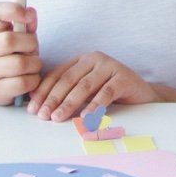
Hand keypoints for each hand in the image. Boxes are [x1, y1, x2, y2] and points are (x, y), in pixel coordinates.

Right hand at [0, 3, 42, 104]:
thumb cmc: (11, 58)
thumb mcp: (20, 40)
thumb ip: (27, 26)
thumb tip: (31, 11)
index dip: (11, 9)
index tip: (27, 14)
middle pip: (9, 40)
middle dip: (30, 44)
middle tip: (32, 50)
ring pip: (20, 64)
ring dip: (34, 64)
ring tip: (31, 66)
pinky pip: (23, 83)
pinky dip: (33, 81)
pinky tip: (29, 79)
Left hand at [26, 52, 157, 120]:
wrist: (142, 95)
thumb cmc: (110, 94)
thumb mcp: (85, 91)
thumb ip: (66, 92)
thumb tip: (35, 101)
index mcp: (82, 60)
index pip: (58, 74)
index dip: (43, 91)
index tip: (33, 109)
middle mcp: (95, 59)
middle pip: (69, 79)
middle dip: (53, 98)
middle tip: (43, 115)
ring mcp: (111, 66)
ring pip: (85, 86)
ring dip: (69, 103)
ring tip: (58, 117)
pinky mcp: (124, 77)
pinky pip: (106, 92)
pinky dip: (94, 105)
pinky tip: (85, 116)